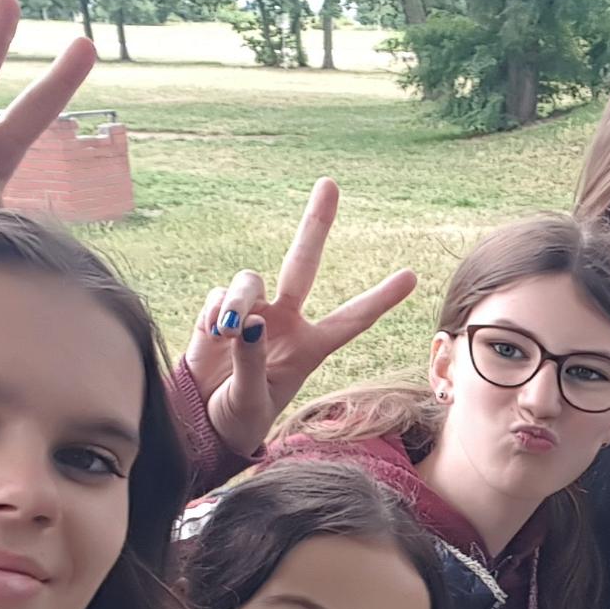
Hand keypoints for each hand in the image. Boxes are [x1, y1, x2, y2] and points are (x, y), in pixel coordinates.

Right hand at [181, 177, 416, 457]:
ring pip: (249, 280)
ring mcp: (252, 313)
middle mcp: (285, 322)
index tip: (411, 275)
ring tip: (228, 332)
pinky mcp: (219, 311)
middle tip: (330, 183)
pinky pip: (219, 295)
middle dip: (316, 223)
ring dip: (237, 299)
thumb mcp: (251, 400)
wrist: (198, 425)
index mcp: (309, 348)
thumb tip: (248, 323)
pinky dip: (214, 311)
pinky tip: (211, 335)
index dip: (380, 299)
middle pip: (304, 262)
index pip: (351, 320)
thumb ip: (252, 362)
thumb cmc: (235, 420)